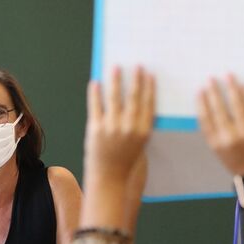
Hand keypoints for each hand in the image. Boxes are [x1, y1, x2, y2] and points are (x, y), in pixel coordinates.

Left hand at [85, 67, 155, 181]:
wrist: (109, 178)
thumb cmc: (125, 160)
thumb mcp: (140, 144)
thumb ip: (140, 125)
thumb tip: (137, 100)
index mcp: (143, 131)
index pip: (148, 104)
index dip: (149, 87)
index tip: (149, 74)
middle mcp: (129, 128)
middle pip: (133, 98)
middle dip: (135, 79)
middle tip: (136, 65)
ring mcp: (111, 127)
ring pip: (114, 98)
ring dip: (115, 80)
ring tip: (115, 67)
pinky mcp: (95, 129)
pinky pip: (95, 106)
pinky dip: (95, 93)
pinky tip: (95, 82)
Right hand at [197, 76, 243, 176]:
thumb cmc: (236, 159)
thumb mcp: (218, 149)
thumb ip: (214, 130)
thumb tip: (210, 103)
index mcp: (215, 142)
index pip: (205, 118)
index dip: (201, 102)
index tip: (200, 90)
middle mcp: (229, 136)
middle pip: (219, 108)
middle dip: (214, 91)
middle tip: (211, 78)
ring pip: (236, 103)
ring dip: (231, 87)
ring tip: (228, 75)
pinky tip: (243, 85)